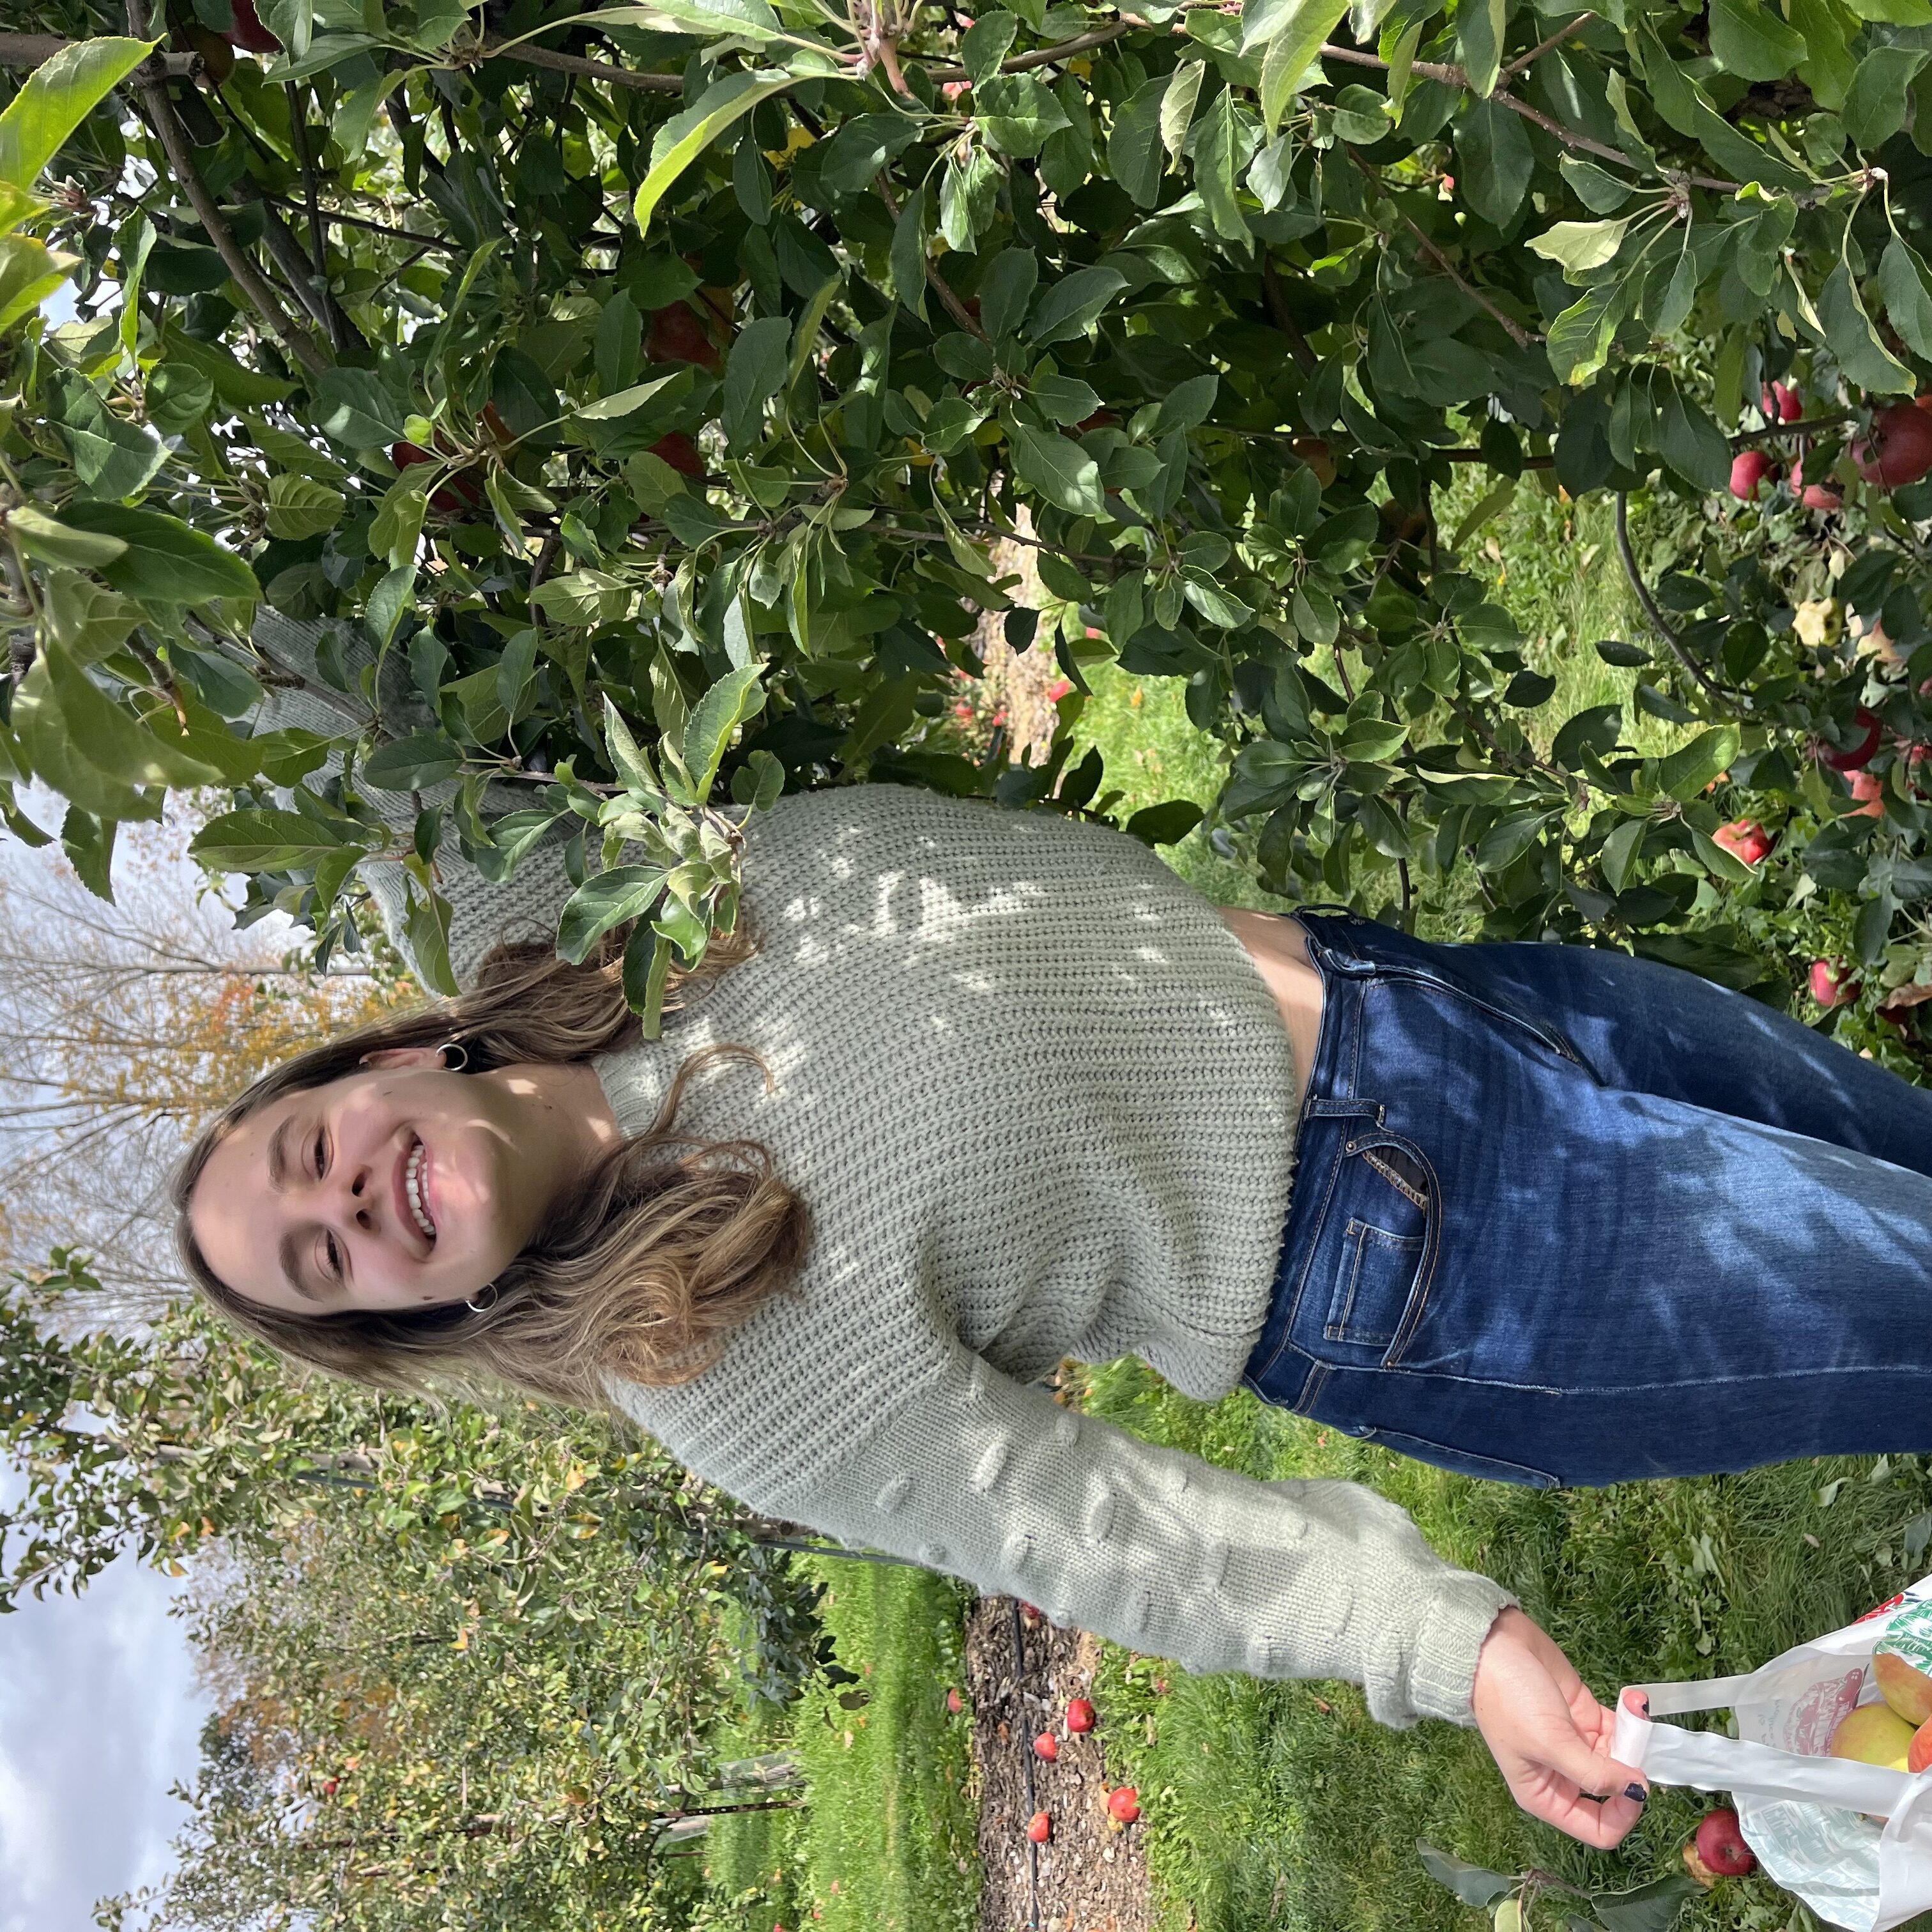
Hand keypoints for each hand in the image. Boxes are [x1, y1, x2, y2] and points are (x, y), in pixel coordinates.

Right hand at [1469, 1607, 1647, 1848]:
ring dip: (1636, 1738)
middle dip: (1633, 1769)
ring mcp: (1577, 1745)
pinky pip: (1618, 1729)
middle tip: (1640, 1741)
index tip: (1634, 1782)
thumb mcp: (1549, 1742)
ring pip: (1621, 1759)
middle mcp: (1564, 1776)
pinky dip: (1631, 1718)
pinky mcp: (1585, 1717)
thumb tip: (1639, 1789)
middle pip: (1614, 1793)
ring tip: (1635, 1708)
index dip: (1623, 1814)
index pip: (1597, 1829)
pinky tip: (1633, 1700)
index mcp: (1547, 1795)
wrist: (1493, 1646)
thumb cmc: (1511, 1701)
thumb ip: (1595, 1773)